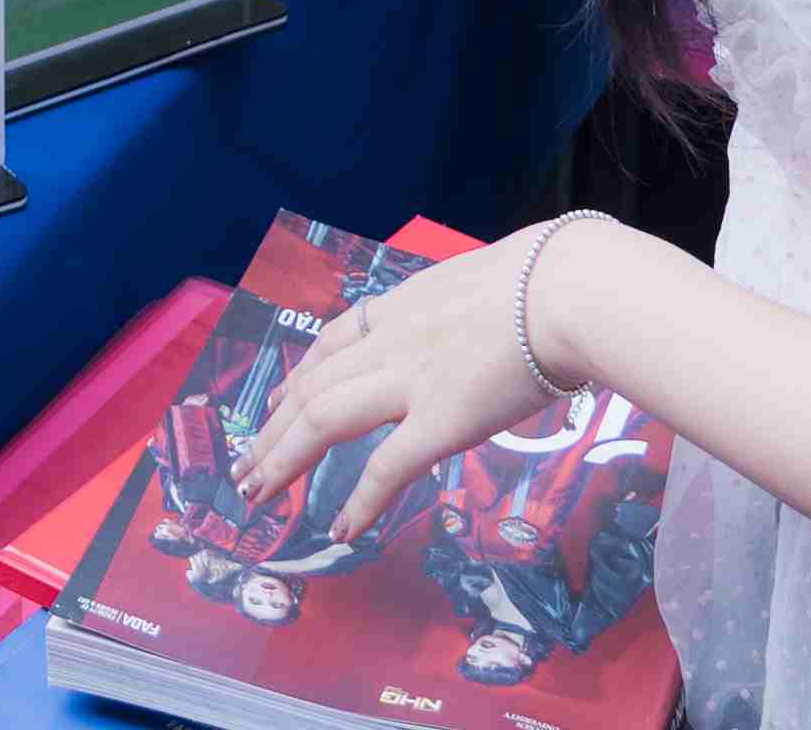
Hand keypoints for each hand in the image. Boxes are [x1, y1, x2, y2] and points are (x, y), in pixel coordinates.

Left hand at [238, 229, 579, 542]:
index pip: (331, 342)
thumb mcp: (484, 280)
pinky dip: (359, 502)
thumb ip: (465, 308)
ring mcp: (410, 381)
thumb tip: (481, 322)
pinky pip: (386, 466)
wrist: (566, 290)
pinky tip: (341, 530)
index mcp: (402, 306)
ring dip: (284, 459)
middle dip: (272, 429)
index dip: (298, 377)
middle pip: (311, 385)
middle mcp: (390, 341)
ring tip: (258, 494)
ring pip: (324, 420)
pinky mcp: (440, 421)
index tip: (275, 404)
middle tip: (245, 464)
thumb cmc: (548, 279)